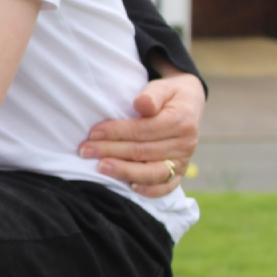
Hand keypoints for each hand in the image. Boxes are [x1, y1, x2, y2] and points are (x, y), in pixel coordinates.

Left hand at [79, 70, 204, 197]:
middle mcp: (184, 144)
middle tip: (85, 150)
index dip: (116, 132)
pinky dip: (150, 190)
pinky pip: (166, 186)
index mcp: (180, 121)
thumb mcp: (163, 87)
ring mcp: (183, 160)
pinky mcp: (180, 172)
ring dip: (124, 171)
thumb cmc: (169, 95)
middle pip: (142, 151)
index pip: (143, 130)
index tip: (94, 132)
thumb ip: (152, 95)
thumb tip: (141, 103)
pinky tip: (130, 187)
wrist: (190, 104)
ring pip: (152, 172)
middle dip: (110, 151)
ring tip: (101, 167)